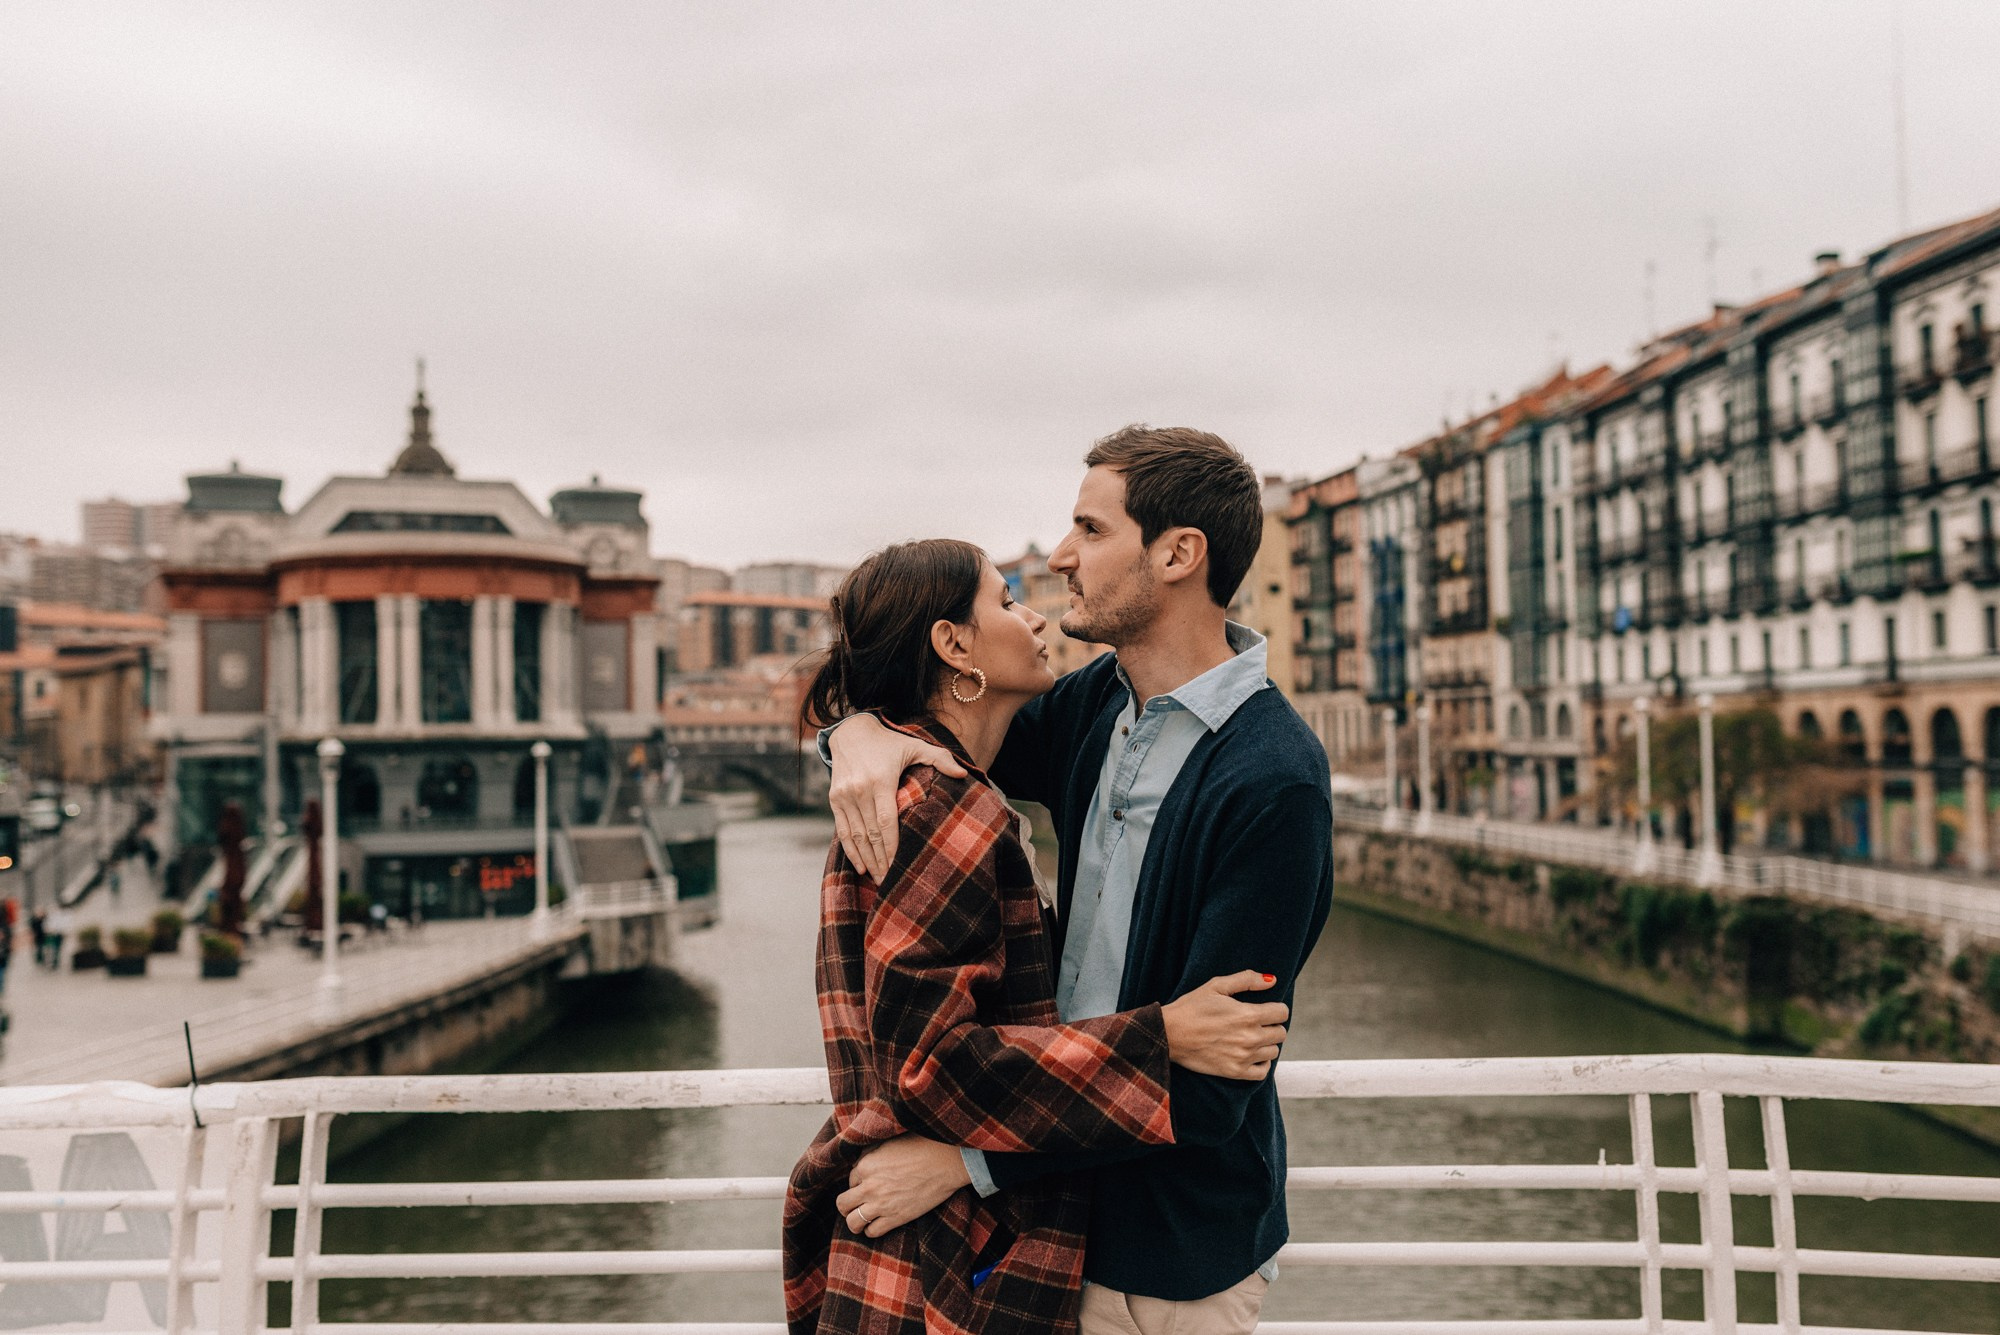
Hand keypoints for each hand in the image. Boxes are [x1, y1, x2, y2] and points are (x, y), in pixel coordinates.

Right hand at [828, 715, 963, 879]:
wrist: (851, 732)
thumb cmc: (888, 742)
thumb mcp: (915, 745)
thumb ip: (940, 759)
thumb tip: (963, 774)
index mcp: (881, 780)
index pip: (886, 822)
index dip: (892, 847)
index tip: (900, 866)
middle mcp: (860, 789)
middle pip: (871, 834)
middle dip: (881, 860)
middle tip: (891, 882)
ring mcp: (844, 795)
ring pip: (856, 835)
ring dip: (867, 860)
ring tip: (879, 879)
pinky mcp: (834, 798)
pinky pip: (842, 829)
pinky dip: (850, 849)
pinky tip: (861, 865)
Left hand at [834, 1134, 969, 1238]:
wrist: (945, 1162)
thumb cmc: (922, 1146)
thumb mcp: (890, 1142)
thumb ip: (871, 1152)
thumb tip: (859, 1163)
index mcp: (866, 1164)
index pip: (850, 1179)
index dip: (858, 1182)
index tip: (868, 1184)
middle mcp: (869, 1186)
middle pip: (843, 1203)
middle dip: (847, 1205)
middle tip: (855, 1205)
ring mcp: (881, 1204)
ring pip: (852, 1222)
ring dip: (854, 1221)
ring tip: (862, 1220)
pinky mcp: (895, 1218)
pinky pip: (872, 1232)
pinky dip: (871, 1230)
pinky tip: (878, 1224)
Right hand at [1160, 971, 1289, 1079]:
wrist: (1169, 1034)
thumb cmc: (1191, 1007)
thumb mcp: (1216, 986)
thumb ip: (1247, 980)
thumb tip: (1272, 980)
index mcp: (1248, 1014)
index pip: (1282, 1013)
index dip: (1275, 1008)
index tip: (1265, 1009)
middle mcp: (1250, 1037)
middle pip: (1281, 1033)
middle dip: (1271, 1025)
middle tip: (1256, 1023)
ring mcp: (1243, 1057)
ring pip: (1273, 1051)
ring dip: (1266, 1044)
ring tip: (1250, 1038)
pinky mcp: (1235, 1072)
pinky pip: (1263, 1071)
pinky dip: (1261, 1063)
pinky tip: (1251, 1055)